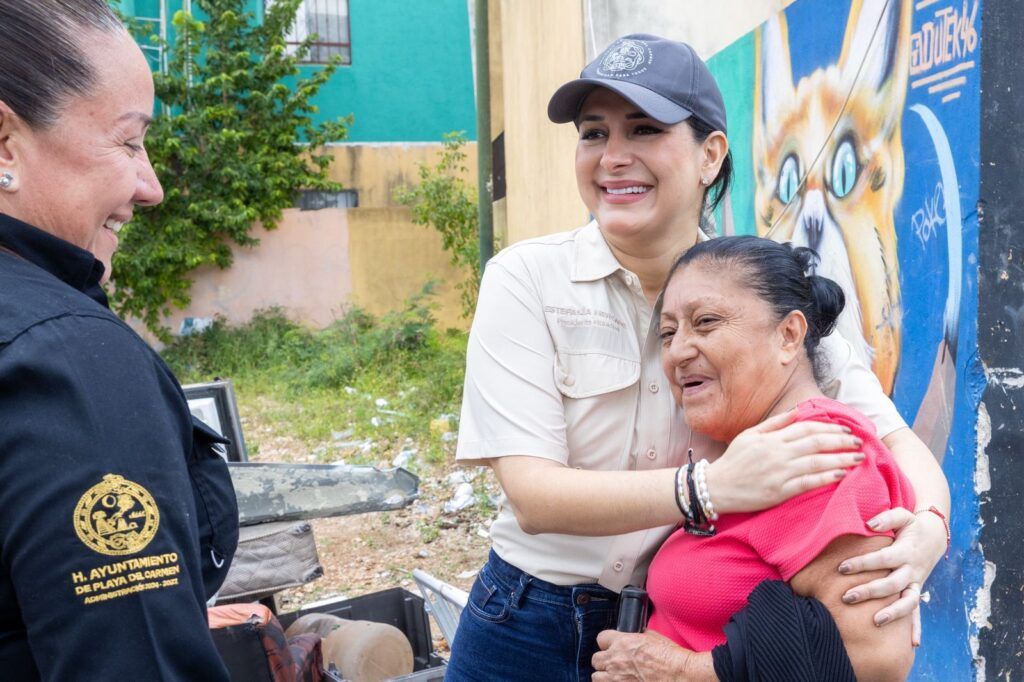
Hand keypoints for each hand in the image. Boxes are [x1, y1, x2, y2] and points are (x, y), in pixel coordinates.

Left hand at [592, 630, 714, 680]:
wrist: (681, 676)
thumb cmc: (671, 658)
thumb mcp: (654, 637)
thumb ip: (639, 636)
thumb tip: (636, 635)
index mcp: (623, 642)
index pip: (601, 638)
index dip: (607, 642)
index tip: (612, 646)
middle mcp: (616, 660)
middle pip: (596, 659)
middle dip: (603, 661)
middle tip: (613, 663)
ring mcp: (616, 678)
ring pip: (596, 677)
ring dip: (604, 676)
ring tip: (614, 676)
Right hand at [707, 410, 866, 513]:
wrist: (716, 487)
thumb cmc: (733, 460)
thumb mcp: (750, 435)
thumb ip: (775, 423)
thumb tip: (798, 410)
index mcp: (772, 438)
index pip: (807, 428)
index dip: (830, 427)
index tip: (846, 429)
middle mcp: (778, 453)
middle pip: (816, 443)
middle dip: (841, 441)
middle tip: (859, 442)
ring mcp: (779, 472)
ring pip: (817, 462)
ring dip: (841, 459)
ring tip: (858, 458)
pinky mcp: (779, 491)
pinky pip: (808, 483)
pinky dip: (826, 478)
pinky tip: (841, 475)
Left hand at [836, 507, 946, 644]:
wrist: (934, 537)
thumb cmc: (911, 526)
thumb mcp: (903, 516)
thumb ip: (886, 518)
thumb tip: (869, 524)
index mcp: (905, 551)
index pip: (881, 559)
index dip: (862, 563)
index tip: (841, 567)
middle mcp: (912, 570)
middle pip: (891, 584)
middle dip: (869, 592)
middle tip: (846, 597)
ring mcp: (916, 583)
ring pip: (908, 602)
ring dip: (893, 614)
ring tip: (875, 622)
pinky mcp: (917, 591)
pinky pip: (918, 612)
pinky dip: (916, 628)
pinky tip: (913, 644)